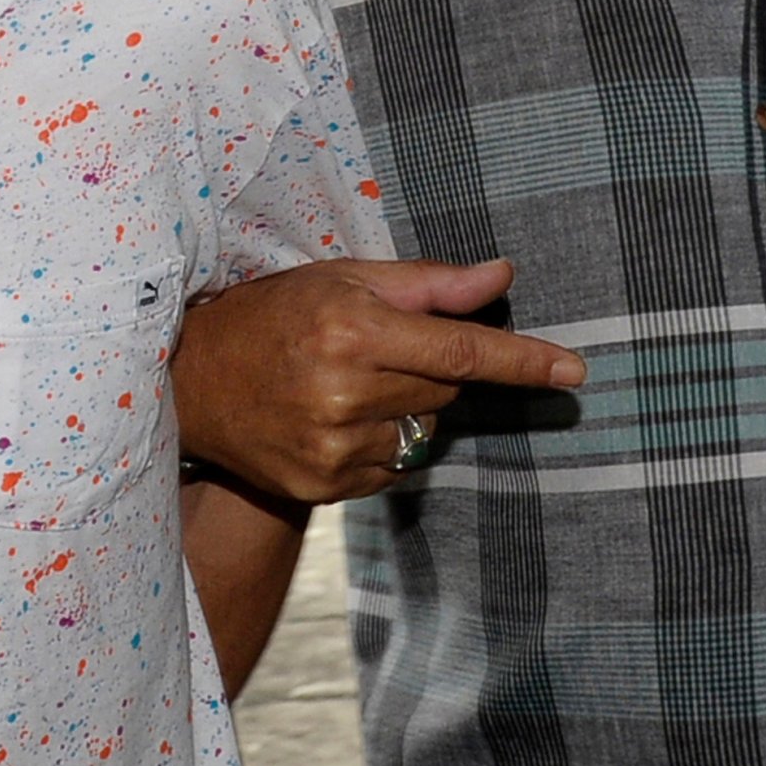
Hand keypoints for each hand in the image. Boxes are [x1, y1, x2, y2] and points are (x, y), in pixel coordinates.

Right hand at [172, 257, 583, 502]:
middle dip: (431, 369)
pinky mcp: (323, 488)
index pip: (462, 352)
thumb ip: (427, 284)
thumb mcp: (341, 277)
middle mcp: (343, 393)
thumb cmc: (272, 314)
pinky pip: (391, 467)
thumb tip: (502, 277)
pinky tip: (333, 418)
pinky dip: (379, 442)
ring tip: (345, 384)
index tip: (575, 372)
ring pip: (423, 433)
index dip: (524, 361)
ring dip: (404, 408)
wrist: (190, 382)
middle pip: (446, 391)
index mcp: (351, 330)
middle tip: (377, 348)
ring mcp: (332, 448)